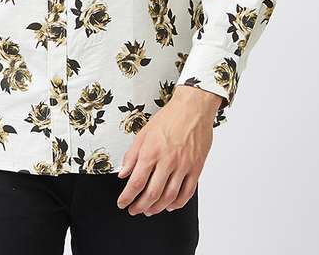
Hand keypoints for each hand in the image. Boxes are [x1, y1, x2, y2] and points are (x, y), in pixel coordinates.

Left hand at [116, 86, 222, 215]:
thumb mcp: (144, 133)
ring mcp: (183, 166)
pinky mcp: (196, 168)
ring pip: (169, 197)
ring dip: (157, 208)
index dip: (127, 197)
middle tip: (134, 210)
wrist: (193, 109)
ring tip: (149, 210)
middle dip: (140, 206)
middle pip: (152, 194)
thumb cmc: (168, 118)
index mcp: (151, 152)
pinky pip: (187, 192)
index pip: (136, 182)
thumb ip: (132, 154)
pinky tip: (170, 205)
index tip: (122, 203)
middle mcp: (167, 161)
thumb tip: (123, 172)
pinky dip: (178, 203)